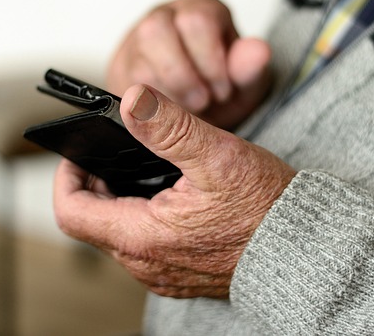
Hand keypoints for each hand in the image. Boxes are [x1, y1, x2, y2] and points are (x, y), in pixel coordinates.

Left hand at [54, 84, 295, 297]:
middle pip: (94, 220)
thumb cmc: (267, 208)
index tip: (81, 151)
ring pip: (119, 232)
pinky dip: (144, 215)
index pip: (71, 211)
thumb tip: (130, 99)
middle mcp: (146, 264)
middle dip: (97, 182)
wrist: (306, 251)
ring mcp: (163, 273)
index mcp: (143, 238)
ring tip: (144, 166)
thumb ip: (169, 126)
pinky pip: (145, 244)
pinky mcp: (180, 273)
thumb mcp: (217, 156)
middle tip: (118, 152)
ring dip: (121, 198)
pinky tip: (169, 193)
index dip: (67, 176)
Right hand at [106, 0, 271, 129]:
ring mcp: (137, 40)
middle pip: (157, 29)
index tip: (223, 90)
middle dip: (182, 75)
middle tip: (203, 102)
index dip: (211, 61)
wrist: (196, 114)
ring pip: (135, 55)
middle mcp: (165, 15)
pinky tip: (168, 112)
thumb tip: (259, 50)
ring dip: (163, 91)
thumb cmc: (220, 91)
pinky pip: (124, 84)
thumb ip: (250, 70)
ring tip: (187, 109)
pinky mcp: (121, 67)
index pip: (198, 19)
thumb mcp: (244, 85)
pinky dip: (148, 105)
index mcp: (201, 8)